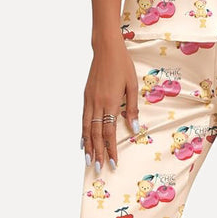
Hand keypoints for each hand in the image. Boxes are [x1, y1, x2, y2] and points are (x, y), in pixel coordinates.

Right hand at [82, 39, 139, 172]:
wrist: (106, 48)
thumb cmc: (123, 66)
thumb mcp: (133, 86)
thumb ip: (132, 109)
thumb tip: (134, 130)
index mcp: (111, 102)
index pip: (109, 132)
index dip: (111, 149)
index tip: (113, 162)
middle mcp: (97, 104)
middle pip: (95, 134)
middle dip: (98, 152)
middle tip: (99, 168)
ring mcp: (89, 100)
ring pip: (86, 128)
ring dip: (88, 146)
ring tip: (89, 161)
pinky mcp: (86, 96)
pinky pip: (83, 119)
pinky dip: (82, 132)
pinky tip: (83, 141)